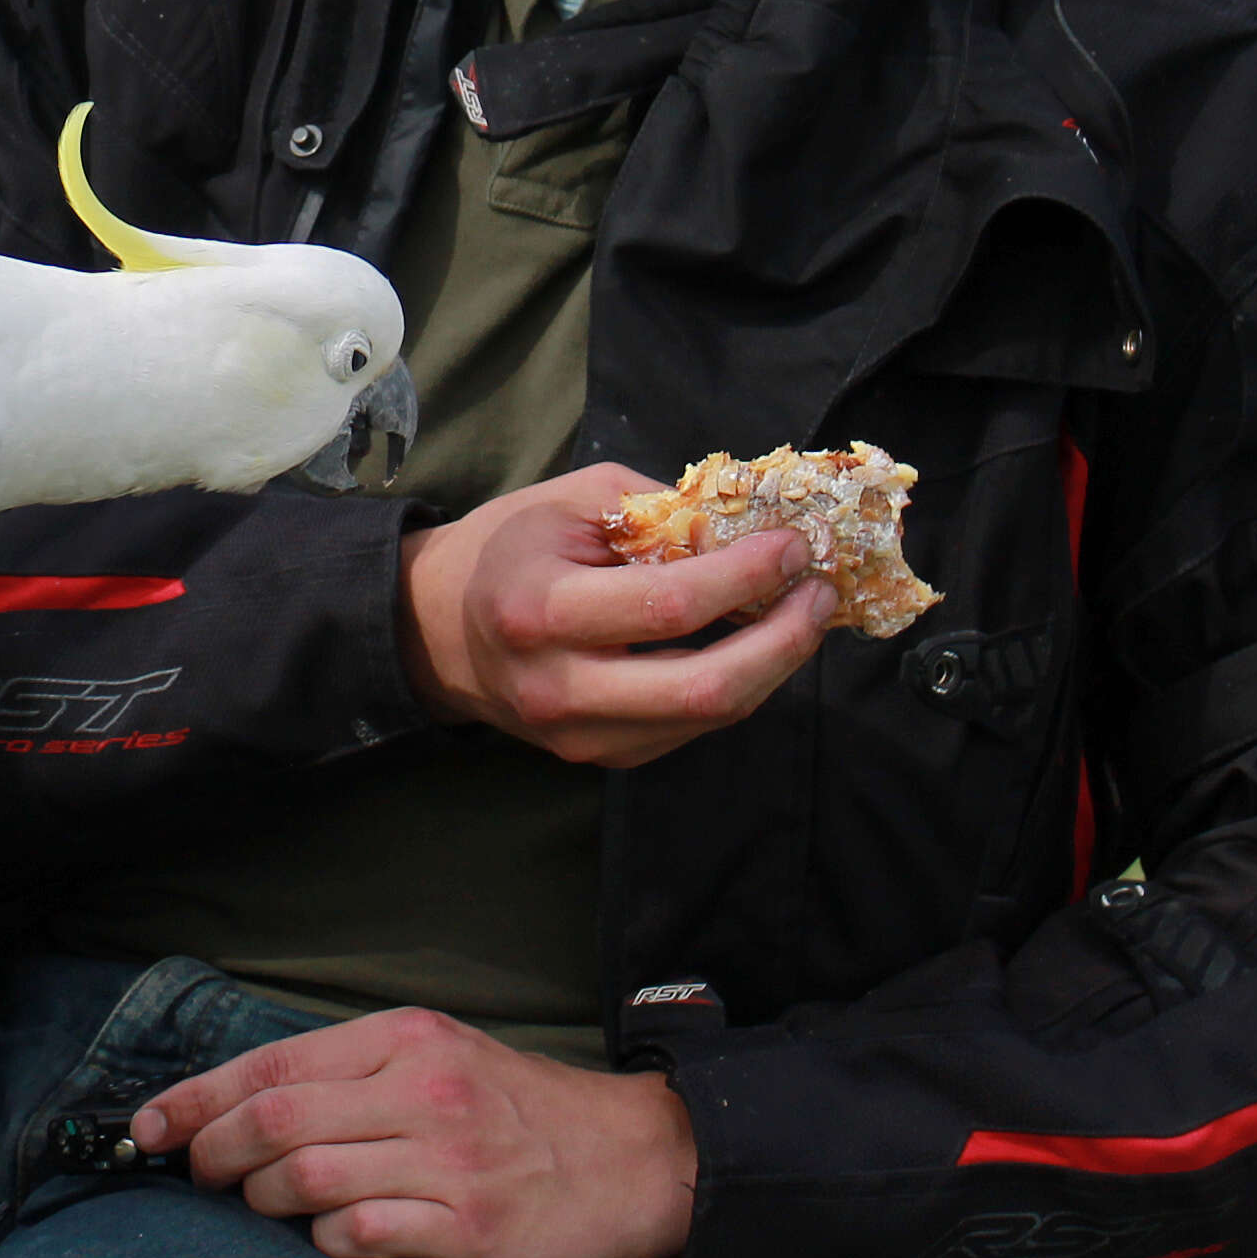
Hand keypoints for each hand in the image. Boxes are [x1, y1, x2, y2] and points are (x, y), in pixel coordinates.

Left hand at [129, 1007, 698, 1257]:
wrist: (633, 1157)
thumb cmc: (520, 1110)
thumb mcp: (441, 1056)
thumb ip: (354, 1072)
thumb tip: (246, 1101)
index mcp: (406, 1040)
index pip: (273, 1064)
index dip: (198, 1097)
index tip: (151, 1125)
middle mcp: (422, 1092)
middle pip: (276, 1120)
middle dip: (214, 1152)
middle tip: (202, 1174)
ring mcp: (446, 1162)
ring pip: (307, 1178)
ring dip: (265, 1199)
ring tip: (267, 1205)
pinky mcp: (469, 1227)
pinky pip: (361, 1234)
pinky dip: (327, 1239)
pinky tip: (333, 1235)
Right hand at [398, 460, 833, 765]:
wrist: (437, 628)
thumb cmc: (509, 547)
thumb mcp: (575, 500)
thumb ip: (663, 512)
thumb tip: (755, 528)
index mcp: (540, 609)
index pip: (669, 605)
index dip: (746, 577)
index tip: (792, 546)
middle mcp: (558, 685)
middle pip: (704, 687)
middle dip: (783, 642)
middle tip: (819, 595)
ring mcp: (579, 735)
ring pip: (707, 717)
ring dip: (772, 666)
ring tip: (801, 616)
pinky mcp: (598, 757)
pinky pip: (690, 729)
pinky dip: (735, 686)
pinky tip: (753, 645)